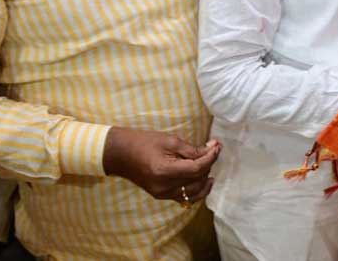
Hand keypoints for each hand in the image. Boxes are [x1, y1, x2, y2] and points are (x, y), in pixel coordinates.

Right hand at [101, 127, 220, 202]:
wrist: (120, 154)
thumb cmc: (143, 142)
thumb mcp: (169, 141)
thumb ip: (192, 149)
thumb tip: (212, 149)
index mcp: (165, 172)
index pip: (197, 168)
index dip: (211, 157)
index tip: (218, 146)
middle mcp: (165, 187)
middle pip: (197, 180)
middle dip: (209, 165)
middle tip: (213, 150)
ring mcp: (162, 194)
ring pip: (194, 193)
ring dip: (204, 178)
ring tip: (209, 164)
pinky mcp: (161, 196)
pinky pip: (184, 198)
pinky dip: (196, 190)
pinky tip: (202, 180)